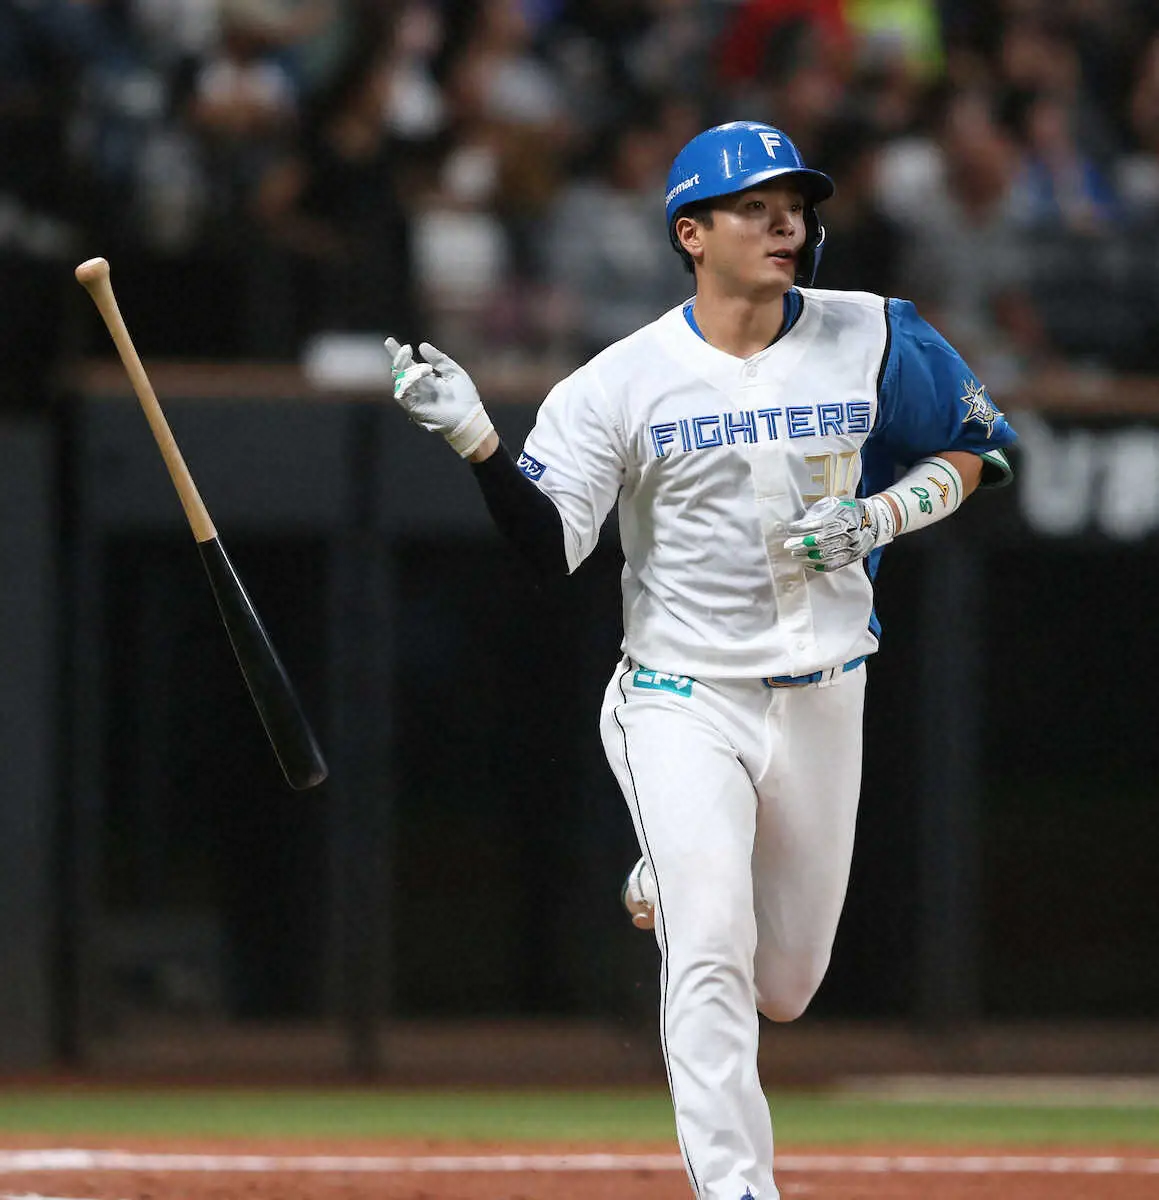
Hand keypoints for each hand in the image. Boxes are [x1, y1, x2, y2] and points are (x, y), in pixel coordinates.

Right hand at [384, 337, 494, 457]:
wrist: (470, 418)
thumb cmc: (465, 398)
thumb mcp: (454, 373)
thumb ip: (439, 360)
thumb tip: (422, 345)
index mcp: (428, 379)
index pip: (409, 364)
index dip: (399, 353)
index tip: (389, 341)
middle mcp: (419, 388)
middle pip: (400, 371)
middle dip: (398, 358)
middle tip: (404, 348)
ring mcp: (415, 398)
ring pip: (400, 381)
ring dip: (407, 369)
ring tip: (422, 366)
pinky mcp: (414, 409)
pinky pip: (403, 395)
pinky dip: (408, 383)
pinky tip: (418, 376)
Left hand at [784, 495, 894, 571]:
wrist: (875, 520)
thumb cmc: (851, 510)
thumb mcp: (836, 504)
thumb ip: (820, 511)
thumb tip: (801, 522)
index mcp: (839, 518)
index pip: (815, 525)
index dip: (800, 529)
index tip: (790, 530)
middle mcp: (844, 533)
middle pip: (818, 542)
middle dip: (801, 544)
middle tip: (788, 546)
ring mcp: (849, 546)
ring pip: (824, 555)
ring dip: (807, 556)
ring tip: (796, 555)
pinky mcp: (852, 556)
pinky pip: (833, 564)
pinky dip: (819, 566)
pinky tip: (809, 564)